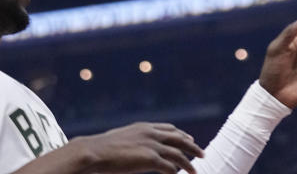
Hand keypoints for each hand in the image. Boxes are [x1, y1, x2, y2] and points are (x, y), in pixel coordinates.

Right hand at [83, 122, 203, 173]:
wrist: (94, 151)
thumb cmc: (102, 149)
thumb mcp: (121, 139)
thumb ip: (134, 141)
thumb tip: (137, 149)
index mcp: (144, 127)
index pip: (169, 129)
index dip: (181, 134)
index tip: (190, 139)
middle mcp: (151, 133)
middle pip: (179, 138)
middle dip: (192, 146)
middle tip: (202, 153)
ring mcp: (151, 145)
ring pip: (178, 154)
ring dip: (188, 163)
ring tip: (196, 170)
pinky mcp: (150, 158)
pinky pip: (169, 167)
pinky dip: (176, 171)